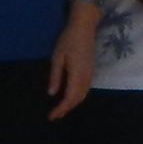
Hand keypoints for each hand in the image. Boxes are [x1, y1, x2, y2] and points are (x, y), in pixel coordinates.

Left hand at [47, 5, 97, 120]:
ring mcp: (90, 75)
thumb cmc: (68, 40)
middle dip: (66, 109)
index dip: (60, 109)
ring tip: (60, 110)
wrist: (84, 27)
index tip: (51, 116)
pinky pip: (85, 90)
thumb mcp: (57, 57)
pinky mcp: (91, 71)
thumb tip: (51, 93)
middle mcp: (86, 78)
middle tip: (54, 116)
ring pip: (82, 96)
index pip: (69, 98)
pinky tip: (70, 98)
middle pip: (77, 100)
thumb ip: (55, 76)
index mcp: (76, 75)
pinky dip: (77, 98)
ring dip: (72, 105)